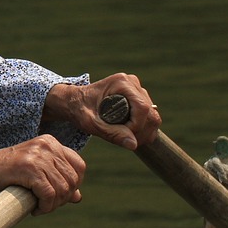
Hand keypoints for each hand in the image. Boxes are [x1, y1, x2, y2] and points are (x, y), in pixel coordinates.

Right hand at [0, 135, 86, 214]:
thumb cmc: (7, 174)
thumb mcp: (36, 174)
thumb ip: (57, 181)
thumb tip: (78, 197)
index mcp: (51, 143)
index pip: (79, 166)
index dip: (73, 185)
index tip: (59, 196)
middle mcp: (47, 146)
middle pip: (73, 179)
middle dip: (63, 198)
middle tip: (47, 205)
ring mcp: (39, 155)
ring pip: (63, 188)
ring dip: (53, 205)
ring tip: (40, 208)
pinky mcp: (30, 168)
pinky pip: (49, 194)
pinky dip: (45, 207)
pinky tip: (35, 209)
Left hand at [44, 73, 161, 152]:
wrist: (74, 101)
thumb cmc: (79, 110)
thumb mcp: (91, 123)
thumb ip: (111, 133)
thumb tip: (133, 145)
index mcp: (122, 83)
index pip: (142, 108)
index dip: (136, 126)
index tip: (122, 135)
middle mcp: (132, 83)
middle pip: (151, 113)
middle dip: (141, 132)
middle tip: (125, 141)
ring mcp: (137, 89)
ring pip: (153, 116)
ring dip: (143, 133)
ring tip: (125, 139)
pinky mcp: (138, 97)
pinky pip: (150, 117)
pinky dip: (144, 130)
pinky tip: (129, 135)